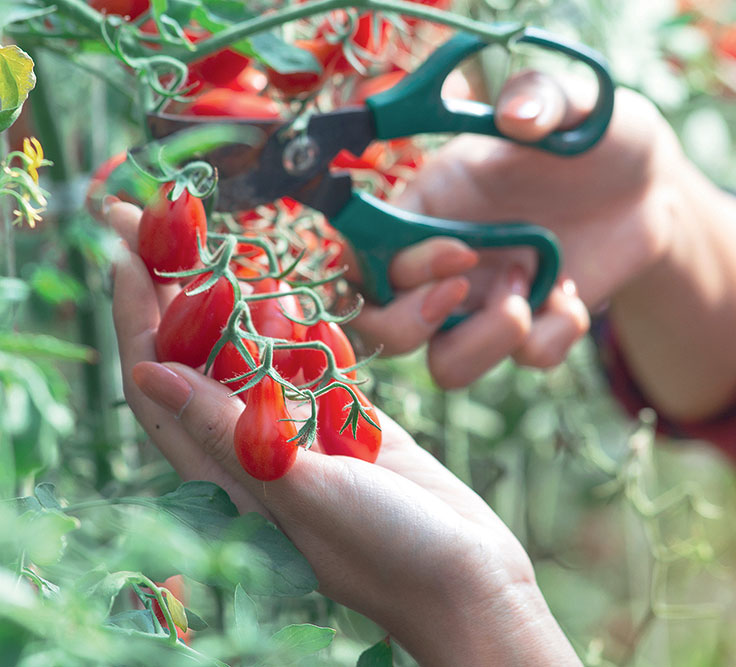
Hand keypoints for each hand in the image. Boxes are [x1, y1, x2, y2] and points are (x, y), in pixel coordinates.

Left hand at [105, 201, 579, 665]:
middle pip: (200, 359)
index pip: (162, 385)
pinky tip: (289, 288)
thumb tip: (148, 375)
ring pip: (258, 356)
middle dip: (174, 291)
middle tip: (158, 220)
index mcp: (230, 475)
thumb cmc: (387, 553)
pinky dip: (301, 327)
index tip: (127, 249)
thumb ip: (229, 434)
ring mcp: (308, 436)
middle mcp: (258, 451)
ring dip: (234, 300)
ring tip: (215, 238)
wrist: (470, 581)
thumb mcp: (301, 490)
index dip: (139, 318)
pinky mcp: (356, 427)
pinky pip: (316, 366)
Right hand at [350, 72, 735, 419]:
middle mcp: (445, 261)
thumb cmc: (596, 133)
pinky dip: (552, 337)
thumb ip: (540, 97)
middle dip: (408, 324)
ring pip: (446, 366)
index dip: (394, 268)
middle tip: (467, 288)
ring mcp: (486, 301)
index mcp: (431, 202)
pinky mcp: (533, 327)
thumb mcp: (574, 104)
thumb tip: (516, 115)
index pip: (364, 253)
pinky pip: (525, 359)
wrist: (650, 185)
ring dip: (482, 345)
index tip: (462, 250)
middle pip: (378, 327)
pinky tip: (574, 295)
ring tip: (527, 300)